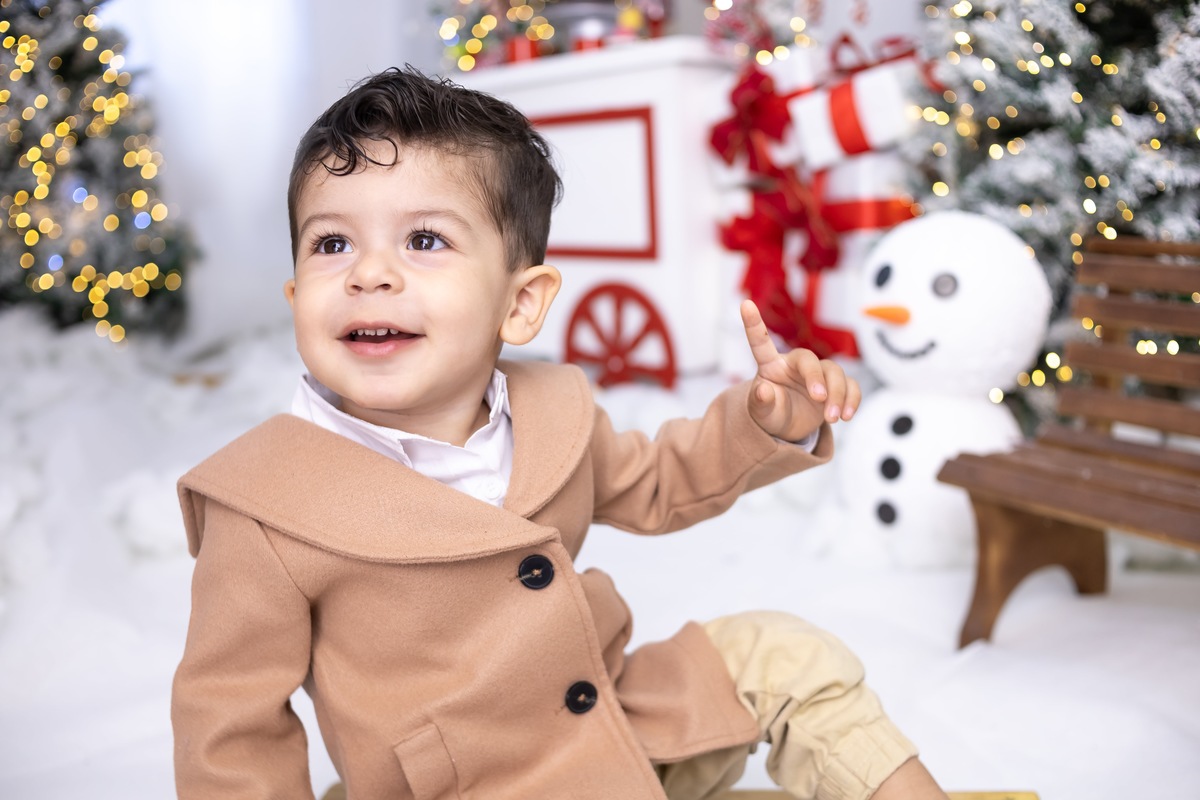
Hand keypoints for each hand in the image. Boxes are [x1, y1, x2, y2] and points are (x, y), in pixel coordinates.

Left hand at [740, 299, 859, 441]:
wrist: (791, 427)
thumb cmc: (772, 413)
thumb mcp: (762, 413)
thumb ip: (760, 402)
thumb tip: (763, 390)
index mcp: (771, 365)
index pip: (761, 342)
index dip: (753, 324)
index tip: (745, 304)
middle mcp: (795, 364)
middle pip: (809, 359)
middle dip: (816, 378)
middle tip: (818, 398)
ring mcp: (818, 373)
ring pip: (834, 372)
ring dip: (837, 395)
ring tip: (833, 418)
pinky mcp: (836, 385)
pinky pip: (851, 385)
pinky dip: (852, 399)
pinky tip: (847, 415)